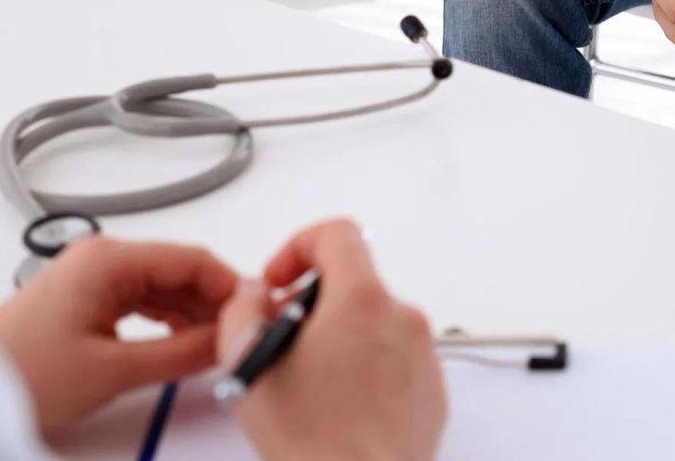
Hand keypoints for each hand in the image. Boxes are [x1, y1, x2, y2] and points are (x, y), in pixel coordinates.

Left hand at [0, 236, 237, 434]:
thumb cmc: (19, 374)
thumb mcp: (115, 369)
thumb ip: (182, 353)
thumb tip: (228, 340)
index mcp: (108, 259)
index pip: (193, 259)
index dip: (232, 286)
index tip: (257, 312)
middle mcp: (101, 258)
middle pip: (181, 271)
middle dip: (216, 302)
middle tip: (242, 335)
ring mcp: (90, 277)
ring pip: (164, 287)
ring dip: (193, 314)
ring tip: (217, 346)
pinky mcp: (83, 299)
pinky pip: (142, 301)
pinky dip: (168, 321)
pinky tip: (182, 345)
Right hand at [218, 219, 445, 460]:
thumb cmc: (309, 439)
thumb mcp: (248, 363)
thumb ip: (242, 308)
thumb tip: (254, 295)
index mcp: (363, 301)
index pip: (338, 234)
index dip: (299, 247)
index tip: (279, 282)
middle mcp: (403, 319)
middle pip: (355, 283)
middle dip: (313, 303)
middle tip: (283, 341)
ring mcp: (423, 356)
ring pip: (375, 324)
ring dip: (340, 339)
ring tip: (310, 384)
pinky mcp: (431, 391)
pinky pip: (395, 361)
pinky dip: (367, 370)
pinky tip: (339, 407)